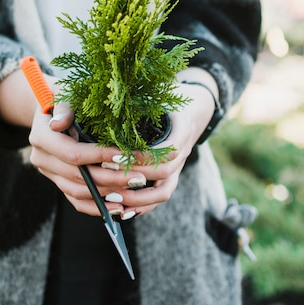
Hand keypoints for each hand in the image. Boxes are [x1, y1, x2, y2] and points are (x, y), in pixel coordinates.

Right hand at [29, 101, 144, 215]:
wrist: (50, 109)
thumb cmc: (63, 96)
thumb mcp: (64, 94)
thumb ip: (65, 107)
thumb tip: (60, 122)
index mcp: (41, 136)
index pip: (72, 153)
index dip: (99, 156)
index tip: (125, 155)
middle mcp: (42, 159)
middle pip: (78, 176)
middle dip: (111, 178)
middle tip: (140, 177)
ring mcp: (50, 174)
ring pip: (78, 192)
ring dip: (108, 194)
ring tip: (135, 190)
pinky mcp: (59, 183)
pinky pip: (77, 201)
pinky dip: (98, 207)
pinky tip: (121, 208)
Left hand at [111, 79, 216, 217]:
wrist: (197, 109)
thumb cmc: (171, 97)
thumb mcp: (159, 93)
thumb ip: (139, 97)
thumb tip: (110, 100)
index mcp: (181, 128)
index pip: (167, 149)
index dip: (143, 155)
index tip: (117, 155)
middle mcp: (183, 150)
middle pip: (164, 173)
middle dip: (134, 177)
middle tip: (106, 176)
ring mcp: (178, 167)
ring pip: (163, 191)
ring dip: (138, 199)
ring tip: (112, 201)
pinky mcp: (170, 176)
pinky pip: (159, 196)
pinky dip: (142, 206)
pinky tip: (121, 211)